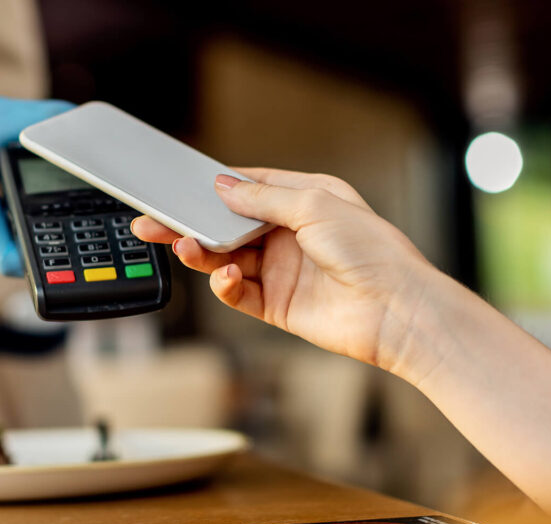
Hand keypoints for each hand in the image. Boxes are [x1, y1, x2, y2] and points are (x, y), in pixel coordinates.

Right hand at [0, 96, 73, 274]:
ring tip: (14, 195)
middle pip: (16, 251)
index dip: (42, 255)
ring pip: (3, 248)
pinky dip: (0, 226)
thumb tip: (78, 125)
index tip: (62, 235)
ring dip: (16, 225)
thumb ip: (37, 121)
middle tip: (48, 202)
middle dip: (34, 228)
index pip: (12, 261)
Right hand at [132, 168, 434, 371]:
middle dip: (192, 223)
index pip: (249, 187)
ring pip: (227, 259)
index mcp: (307, 199)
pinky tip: (222, 276)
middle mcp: (292, 234)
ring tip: (183, 247)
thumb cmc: (372, 251)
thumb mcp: (315, 205)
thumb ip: (263, 197)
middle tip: (153, 221)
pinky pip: (238, 293)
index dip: (215, 187)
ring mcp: (284, 271)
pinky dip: (223, 285)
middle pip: (229, 226)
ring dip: (202, 253)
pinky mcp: (278, 305)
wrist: (397, 311)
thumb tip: (224, 187)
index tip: (179, 185)